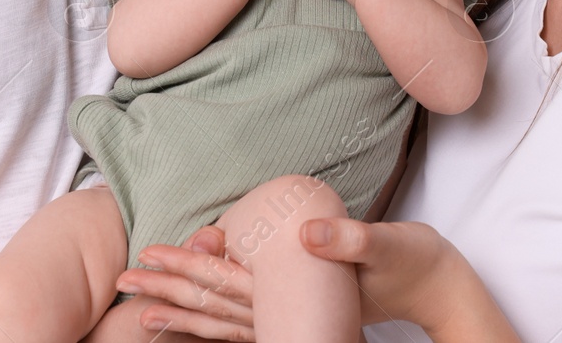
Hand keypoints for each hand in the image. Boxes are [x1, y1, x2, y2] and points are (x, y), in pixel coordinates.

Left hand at [123, 218, 478, 336]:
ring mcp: (293, 321)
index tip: (152, 256)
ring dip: (182, 313)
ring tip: (140, 310)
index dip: (190, 267)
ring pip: (225, 321)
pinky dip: (214, 325)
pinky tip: (191, 321)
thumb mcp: (384, 245)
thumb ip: (349, 240)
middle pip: (217, 303)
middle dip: (169, 293)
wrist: (438, 288)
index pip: (232, 280)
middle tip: (123, 281)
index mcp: (299, 290)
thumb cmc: (411, 261)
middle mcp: (289, 313)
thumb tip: (312, 235)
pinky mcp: (300, 319)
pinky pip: (247, 326)